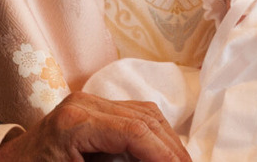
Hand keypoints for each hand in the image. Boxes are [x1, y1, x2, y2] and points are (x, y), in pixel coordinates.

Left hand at [0, 92, 188, 161]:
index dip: (164, 155)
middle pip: (145, 118)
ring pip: (144, 112)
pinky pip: (133, 114)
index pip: (136, 132)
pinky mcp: (91, 107)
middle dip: (171, 148)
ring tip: (180, 161)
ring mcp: (88, 102)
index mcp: (76, 123)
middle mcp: (84, 104)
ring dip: (166, 139)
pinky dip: (152, 133)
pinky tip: (162, 152)